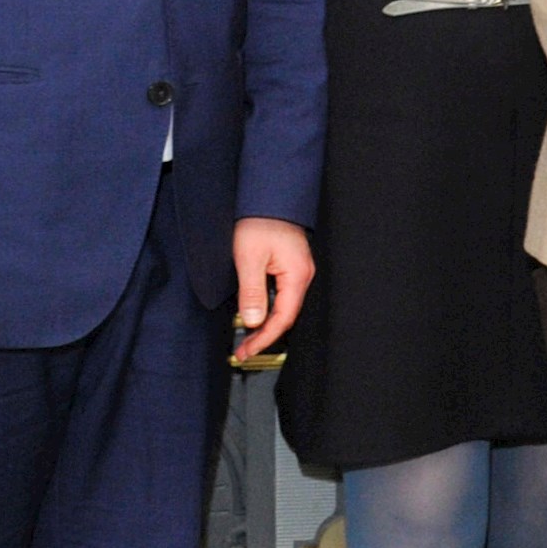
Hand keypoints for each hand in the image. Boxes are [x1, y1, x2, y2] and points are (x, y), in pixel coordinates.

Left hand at [234, 219, 316, 357]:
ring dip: (265, 323)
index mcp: (297, 275)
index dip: (264, 338)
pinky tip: (255, 313)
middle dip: (265, 335)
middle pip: (286, 315)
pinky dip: (268, 309)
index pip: (283, 318)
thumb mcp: (249, 258)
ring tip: (247, 336)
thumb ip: (251, 292)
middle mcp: (302, 275)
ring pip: (283, 306)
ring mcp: (298, 270)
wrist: (268, 197)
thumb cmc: (260, 221)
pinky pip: (281, 295)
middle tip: (243, 349)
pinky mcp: (290, 266)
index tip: (247, 350)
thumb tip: (253, 321)